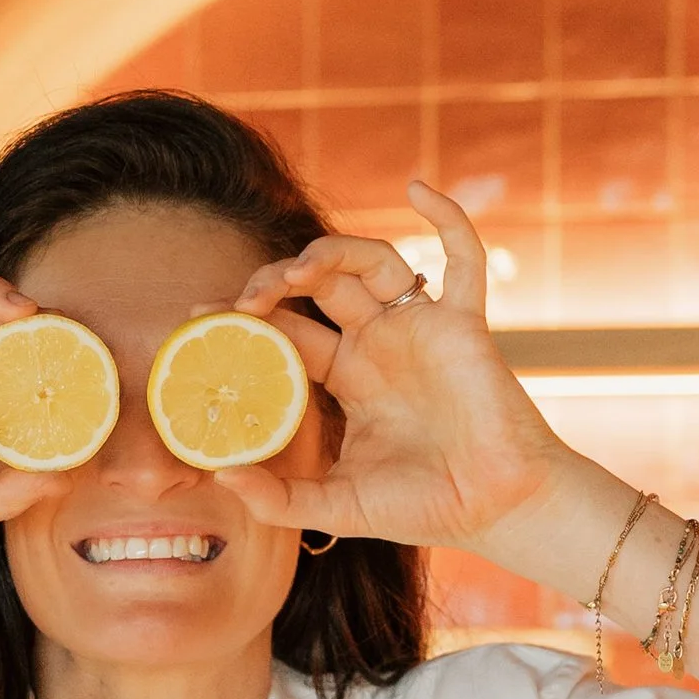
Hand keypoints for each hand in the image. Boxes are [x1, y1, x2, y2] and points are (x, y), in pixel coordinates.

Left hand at [221, 183, 568, 555]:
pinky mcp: (465, 324)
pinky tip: (417, 189)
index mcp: (349, 378)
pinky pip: (464, 258)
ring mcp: (421, 328)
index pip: (286, 333)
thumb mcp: (338, 506)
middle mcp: (381, 344)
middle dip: (278, 281)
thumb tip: (220, 477)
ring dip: (332, 250)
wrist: (498, 509)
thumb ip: (279, 497)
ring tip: (298, 271)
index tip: (200, 317)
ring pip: (372, 262)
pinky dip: (448, 218)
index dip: (244, 319)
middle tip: (247, 300)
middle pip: (321, 287)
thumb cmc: (425, 507)